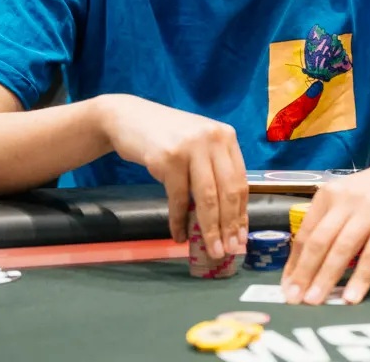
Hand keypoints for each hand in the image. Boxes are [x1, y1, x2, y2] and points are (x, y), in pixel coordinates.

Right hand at [98, 94, 248, 258]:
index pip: (241, 181)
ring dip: (210, 229)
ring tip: (211, 250)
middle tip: (228, 251)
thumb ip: (213, 172)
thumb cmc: (167, 137)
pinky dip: (179, 221)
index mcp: (226, 137)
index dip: (241, 213)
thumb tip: (227, 219)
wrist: (129, 118)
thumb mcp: (197, 146)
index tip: (241, 238)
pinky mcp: (169, 158)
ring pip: (207, 198)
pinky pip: (178, 198)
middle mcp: (213, 139)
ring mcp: (191, 148)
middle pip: (228, 191)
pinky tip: (178, 235)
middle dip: (229, 226)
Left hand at [281, 160, 369, 304]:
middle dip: (305, 273)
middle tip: (296, 298)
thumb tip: (303, 266)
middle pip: (320, 241)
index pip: (305, 233)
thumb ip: (326, 225)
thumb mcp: (343, 200)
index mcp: (328, 195)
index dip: (294, 262)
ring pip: (343, 249)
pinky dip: (360, 278)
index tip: (287, 286)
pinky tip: (352, 296)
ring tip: (317, 300)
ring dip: (327, 278)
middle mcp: (346, 200)